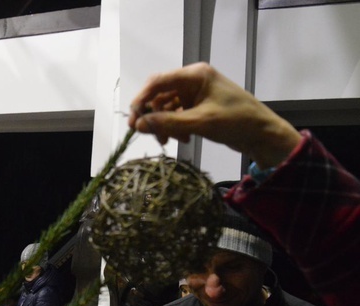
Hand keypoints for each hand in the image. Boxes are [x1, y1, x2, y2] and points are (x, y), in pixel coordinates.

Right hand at [128, 62, 301, 169]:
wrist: (263, 134)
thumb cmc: (236, 122)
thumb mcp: (200, 123)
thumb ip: (167, 123)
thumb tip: (138, 125)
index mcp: (195, 75)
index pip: (158, 82)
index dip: (141, 99)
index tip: (133, 120)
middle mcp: (193, 80)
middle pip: (159, 95)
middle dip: (152, 115)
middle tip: (145, 133)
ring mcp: (195, 94)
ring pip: (166, 107)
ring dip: (163, 124)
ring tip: (168, 141)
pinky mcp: (198, 107)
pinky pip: (176, 115)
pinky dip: (174, 127)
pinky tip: (181, 139)